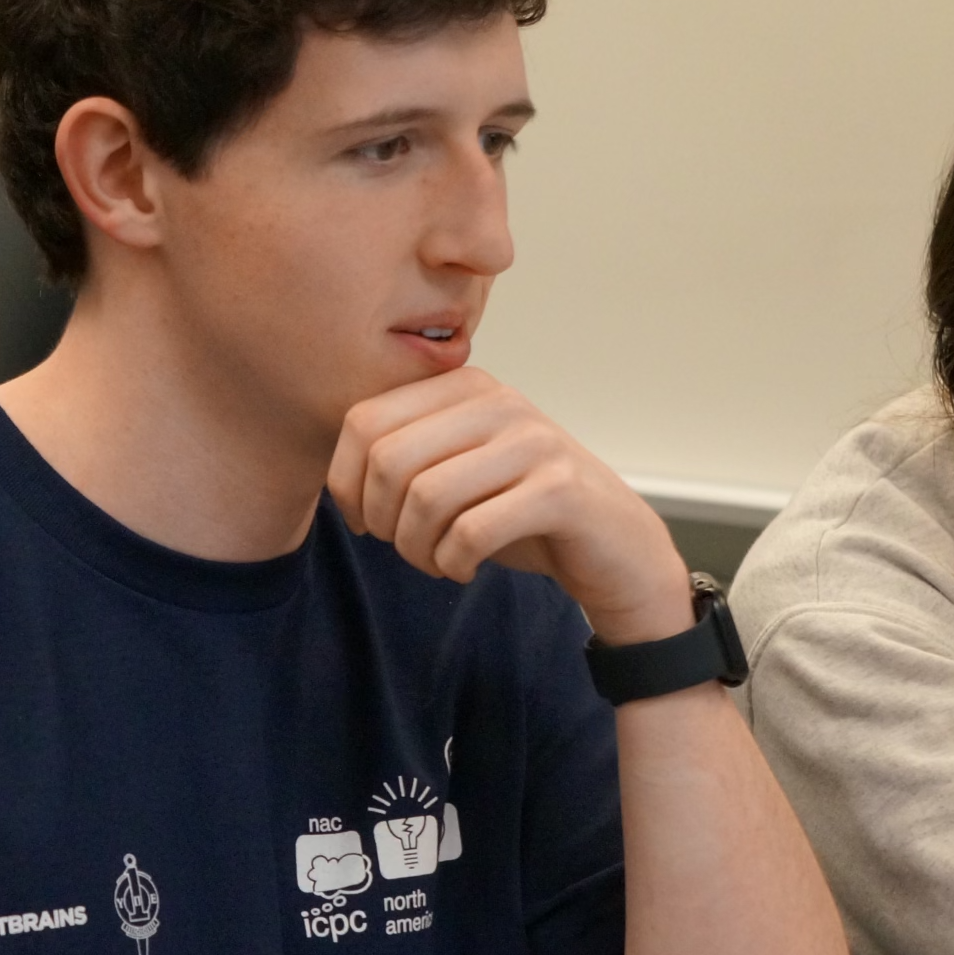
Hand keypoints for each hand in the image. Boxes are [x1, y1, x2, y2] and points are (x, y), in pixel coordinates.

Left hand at [329, 367, 689, 641]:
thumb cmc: (521, 511)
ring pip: (426, 498)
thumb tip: (338, 483)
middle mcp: (498, 400)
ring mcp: (533, 442)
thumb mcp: (457, 470)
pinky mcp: (560, 490)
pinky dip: (452, 563)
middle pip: (388, 461)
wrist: (615, 547)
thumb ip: (403, 456)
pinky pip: (470, 532)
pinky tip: (464, 568)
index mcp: (463, 386)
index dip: (346, 483)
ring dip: (416, 549)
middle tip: (404, 546)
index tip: (365, 522)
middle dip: (381, 520)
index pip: (362, 422)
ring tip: (436, 561)